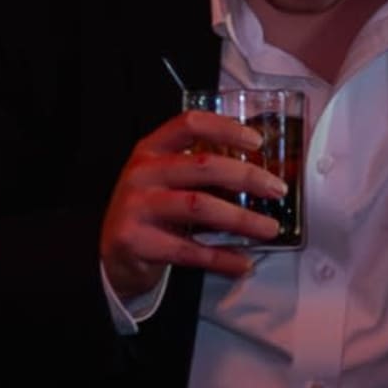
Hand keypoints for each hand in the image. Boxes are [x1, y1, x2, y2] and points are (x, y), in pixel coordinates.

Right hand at [101, 108, 285, 296]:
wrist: (111, 255)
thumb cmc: (149, 212)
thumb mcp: (165, 182)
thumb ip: (200, 172)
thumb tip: (258, 174)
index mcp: (151, 150)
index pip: (189, 125)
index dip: (225, 128)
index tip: (256, 141)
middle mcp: (142, 174)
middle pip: (203, 165)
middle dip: (247, 176)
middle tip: (276, 189)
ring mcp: (136, 207)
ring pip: (200, 207)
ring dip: (242, 219)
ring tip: (269, 228)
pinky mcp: (136, 241)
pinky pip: (189, 250)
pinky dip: (221, 258)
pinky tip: (242, 262)